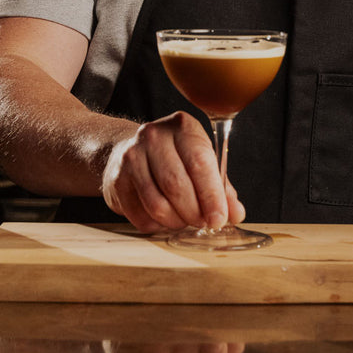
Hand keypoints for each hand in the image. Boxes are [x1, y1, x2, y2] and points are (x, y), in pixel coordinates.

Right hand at [101, 111, 246, 232]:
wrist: (126, 149)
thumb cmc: (174, 157)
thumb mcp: (201, 162)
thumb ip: (221, 187)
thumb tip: (235, 213)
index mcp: (182, 127)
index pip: (199, 163)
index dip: (211, 195)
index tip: (220, 218)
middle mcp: (153, 136)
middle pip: (176, 185)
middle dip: (194, 212)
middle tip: (204, 223)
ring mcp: (131, 157)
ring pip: (157, 204)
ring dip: (176, 221)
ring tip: (185, 220)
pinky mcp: (117, 180)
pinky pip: (141, 215)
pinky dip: (158, 225)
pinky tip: (165, 218)